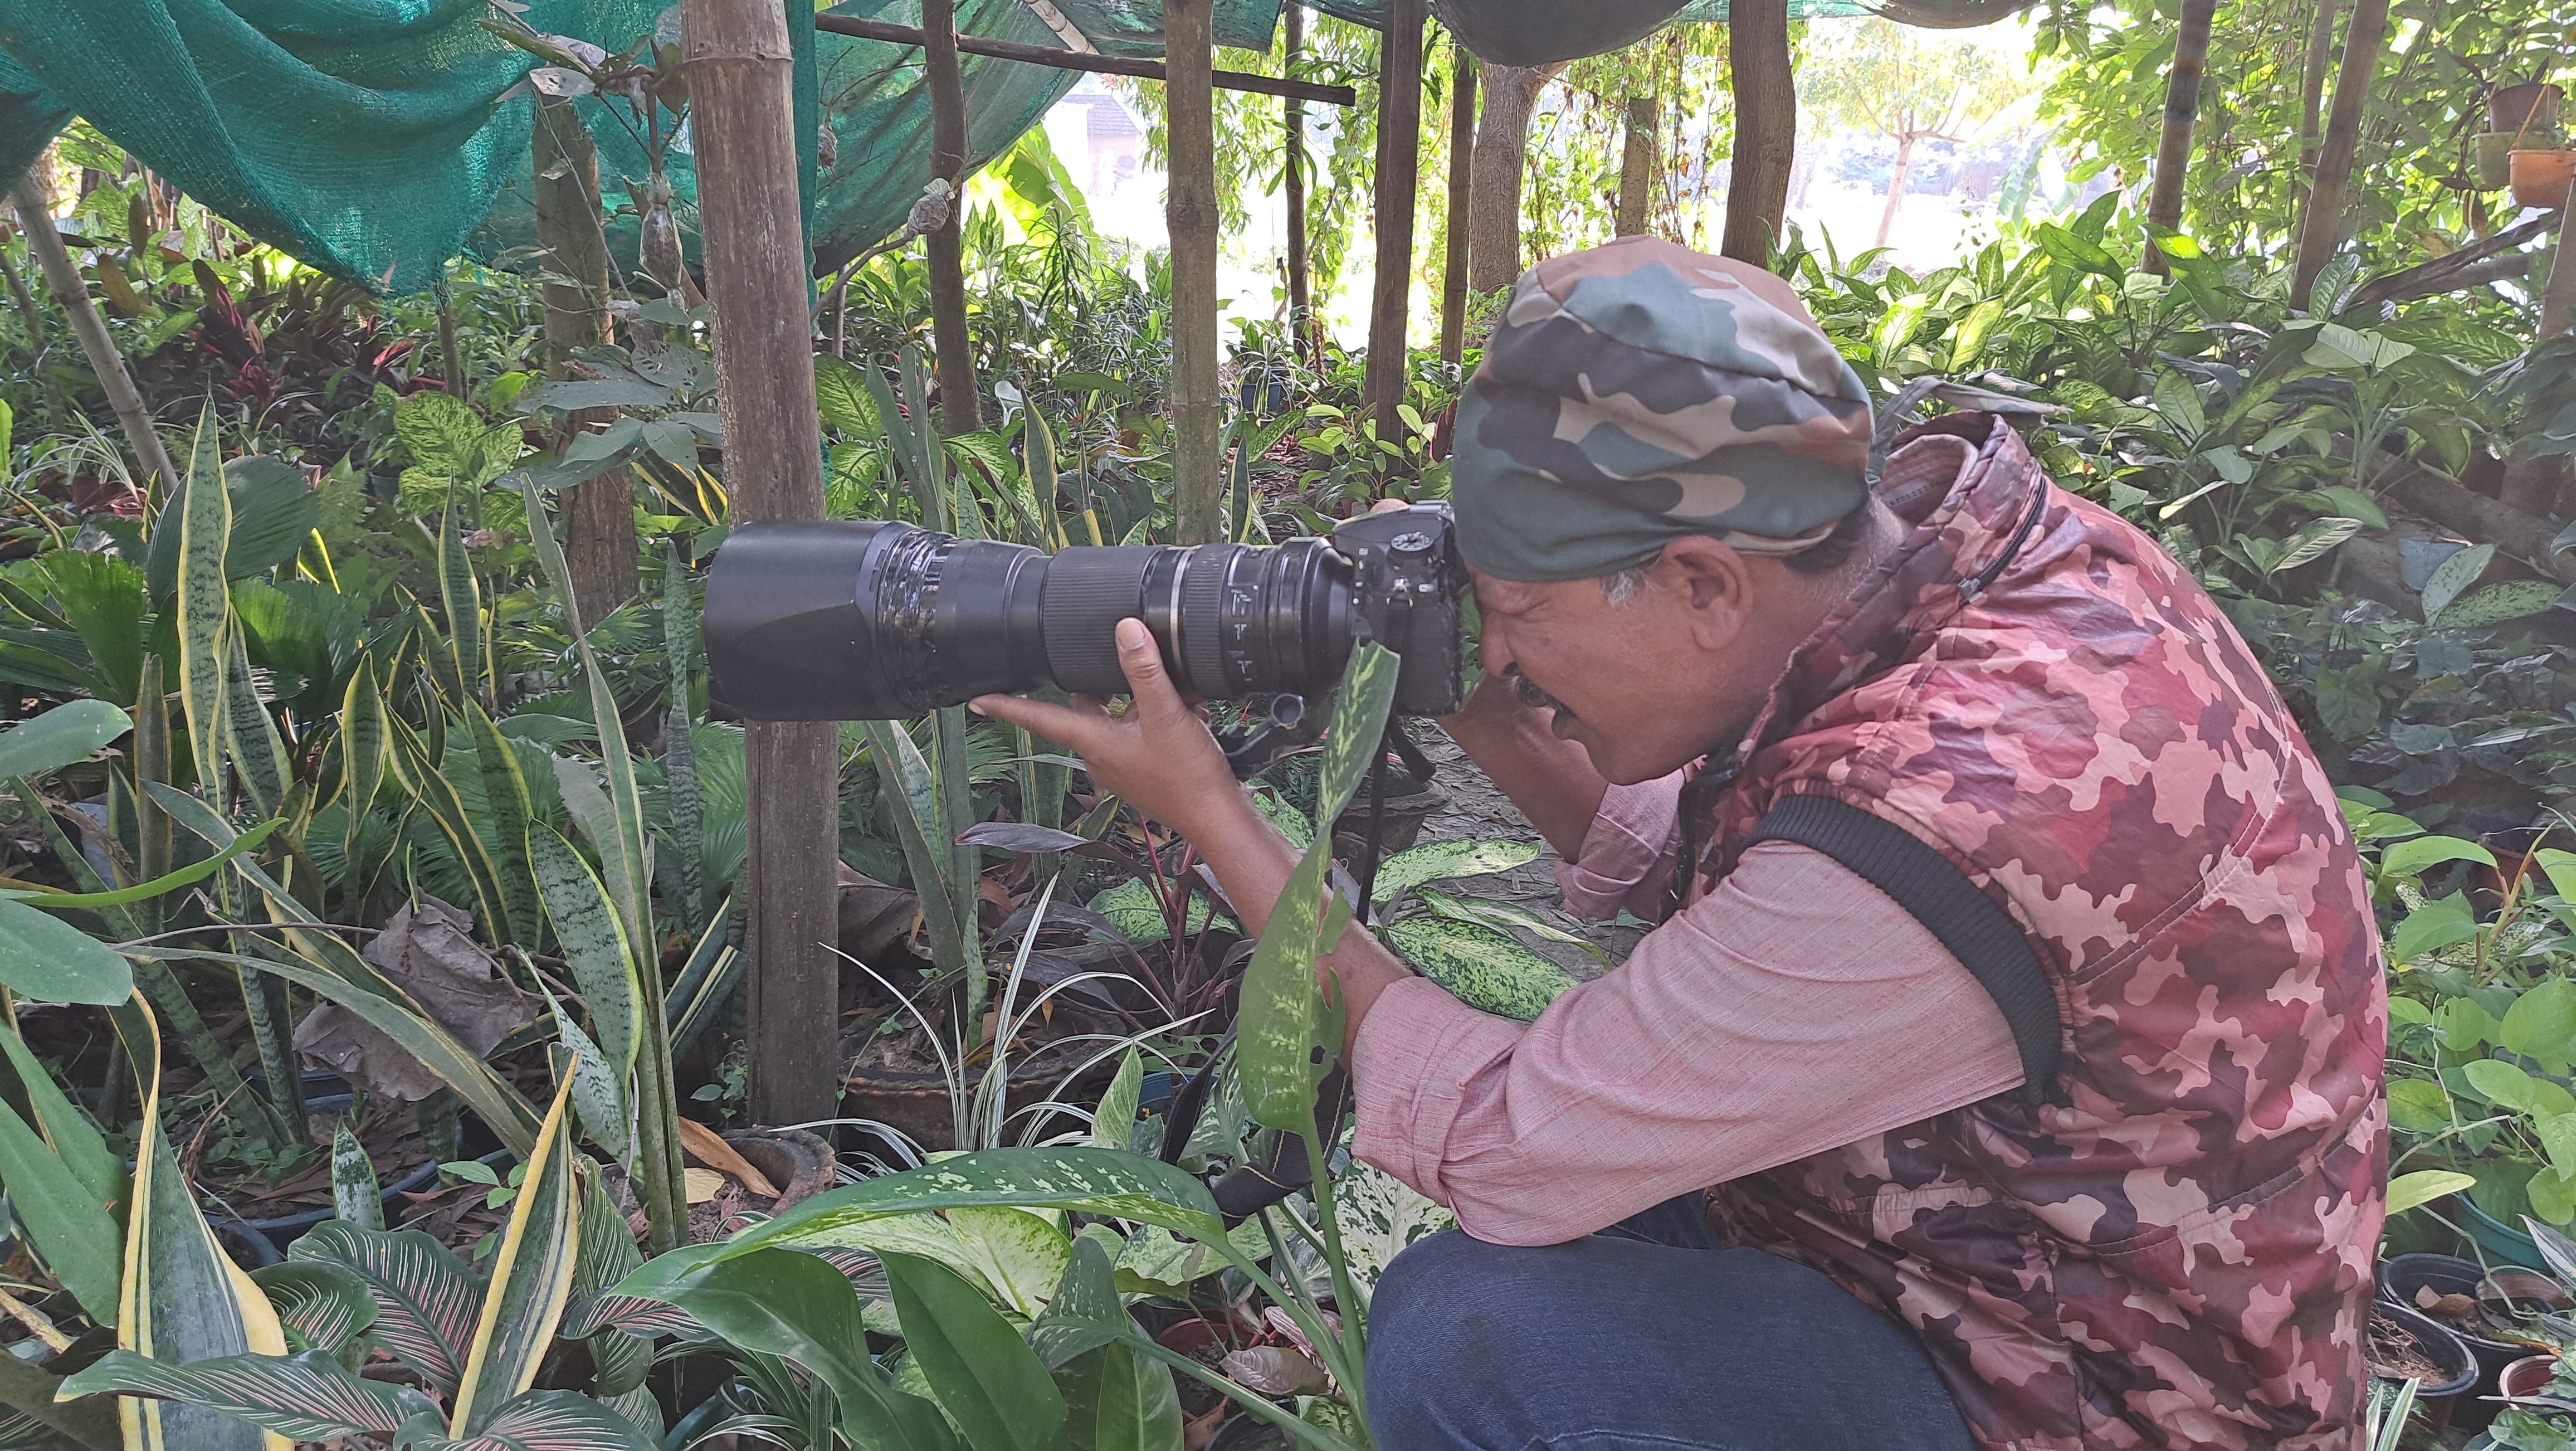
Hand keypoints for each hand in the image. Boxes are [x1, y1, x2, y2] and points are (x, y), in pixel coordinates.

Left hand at [971, 618, 1251, 839]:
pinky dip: (1154, 721)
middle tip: (1113, 661)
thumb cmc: (1189, 776)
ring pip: (1115, 721)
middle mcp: (1100, 757)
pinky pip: (1137, 736)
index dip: (1008, 705)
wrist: (1217, 818)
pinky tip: (1186, 713)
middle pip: (1084, 709)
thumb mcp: (1167, 714)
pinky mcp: (1142, 773)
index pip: (1040, 719)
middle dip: (1099, 685)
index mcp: (1094, 743)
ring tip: (1171, 691)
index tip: (978, 698)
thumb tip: (1126, 631)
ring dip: (1136, 702)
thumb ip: (1145, 671)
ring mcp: (1121, 767)